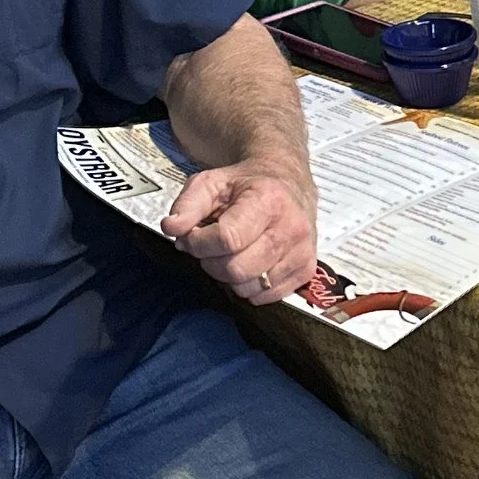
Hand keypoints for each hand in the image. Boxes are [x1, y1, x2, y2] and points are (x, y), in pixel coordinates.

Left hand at [161, 159, 317, 305]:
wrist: (288, 182)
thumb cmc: (248, 184)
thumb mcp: (212, 183)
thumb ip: (188, 204)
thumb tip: (172, 228)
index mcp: (268, 200)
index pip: (227, 239)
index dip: (199, 244)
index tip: (191, 238)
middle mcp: (291, 227)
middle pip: (237, 268)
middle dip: (212, 262)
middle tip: (209, 248)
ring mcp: (301, 251)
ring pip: (250, 287)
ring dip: (230, 277)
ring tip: (231, 254)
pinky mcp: (306, 270)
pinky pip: (266, 296)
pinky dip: (249, 286)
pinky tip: (249, 263)